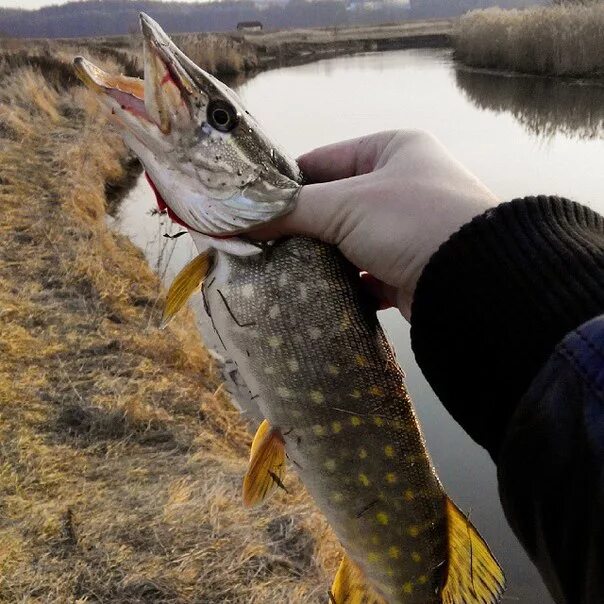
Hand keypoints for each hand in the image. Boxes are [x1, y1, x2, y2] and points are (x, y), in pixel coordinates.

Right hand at [253, 130, 497, 320]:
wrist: (473, 282)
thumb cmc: (410, 221)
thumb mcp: (347, 206)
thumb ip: (291, 210)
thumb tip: (236, 219)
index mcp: (392, 149)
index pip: (322, 161)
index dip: (285, 184)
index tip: (251, 207)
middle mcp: (401, 185)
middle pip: (332, 204)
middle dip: (299, 227)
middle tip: (258, 244)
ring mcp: (406, 230)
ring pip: (346, 242)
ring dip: (317, 258)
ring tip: (277, 271)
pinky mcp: (407, 269)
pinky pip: (363, 273)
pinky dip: (342, 283)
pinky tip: (314, 294)